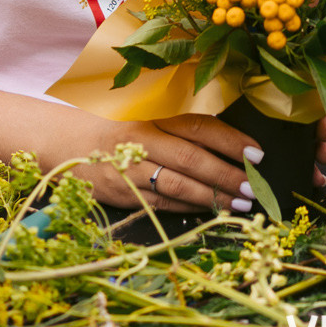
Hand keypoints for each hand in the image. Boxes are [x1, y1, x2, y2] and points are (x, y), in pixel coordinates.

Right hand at [70, 110, 325, 213]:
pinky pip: (163, 204)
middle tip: (254, 187)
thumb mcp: (150, 117)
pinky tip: (210, 211)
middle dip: (227, 174)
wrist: (68, 145)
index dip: (231, 140)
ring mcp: (132, 167)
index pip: (200, 126)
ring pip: (179, 184)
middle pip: (192, 157)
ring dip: (213, 197)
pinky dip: (190, 208)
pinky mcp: (124, 193)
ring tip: (240, 204)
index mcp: (156, 115)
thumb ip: (182, 128)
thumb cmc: (122, 129)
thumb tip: (232, 146)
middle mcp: (144, 138)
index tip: (257, 154)